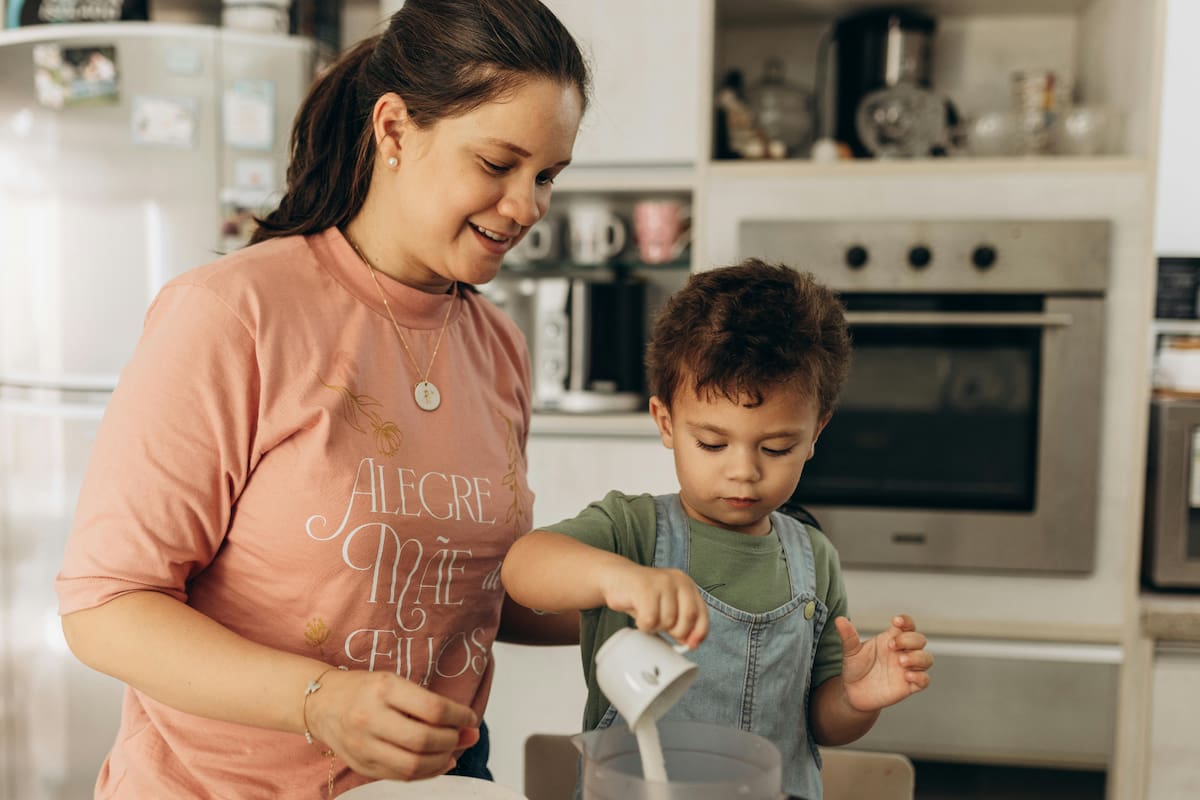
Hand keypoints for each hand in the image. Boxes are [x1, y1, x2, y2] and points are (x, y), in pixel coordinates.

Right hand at [306, 669, 479, 780]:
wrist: (321, 702)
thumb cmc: (364, 689)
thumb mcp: (395, 683)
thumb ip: (429, 704)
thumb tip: (468, 727)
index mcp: (383, 689)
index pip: (432, 708)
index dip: (458, 716)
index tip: (469, 717)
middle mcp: (370, 718)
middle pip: (423, 740)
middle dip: (452, 740)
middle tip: (462, 735)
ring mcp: (363, 745)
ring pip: (413, 765)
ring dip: (442, 761)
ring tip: (451, 750)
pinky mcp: (362, 765)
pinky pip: (401, 776)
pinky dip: (425, 773)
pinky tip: (436, 763)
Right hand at [600, 563, 708, 649]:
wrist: (616, 578)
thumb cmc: (642, 596)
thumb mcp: (666, 608)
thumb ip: (680, 621)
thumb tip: (690, 642)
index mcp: (687, 585)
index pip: (702, 613)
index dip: (699, 632)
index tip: (691, 645)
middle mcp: (679, 580)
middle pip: (688, 618)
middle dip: (675, 631)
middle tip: (660, 627)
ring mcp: (662, 581)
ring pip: (668, 621)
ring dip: (655, 627)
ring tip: (647, 616)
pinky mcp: (645, 587)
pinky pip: (650, 619)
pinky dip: (643, 625)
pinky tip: (639, 617)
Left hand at [835, 614, 931, 712]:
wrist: (853, 692)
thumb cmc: (855, 667)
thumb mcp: (851, 651)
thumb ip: (848, 636)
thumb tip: (839, 619)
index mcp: (891, 639)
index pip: (907, 625)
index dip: (906, 621)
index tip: (896, 622)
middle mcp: (903, 652)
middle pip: (919, 640)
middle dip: (910, 640)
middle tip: (893, 645)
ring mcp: (907, 669)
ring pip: (926, 659)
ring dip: (918, 658)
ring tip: (901, 661)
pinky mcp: (909, 686)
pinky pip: (924, 680)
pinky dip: (920, 677)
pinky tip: (906, 676)